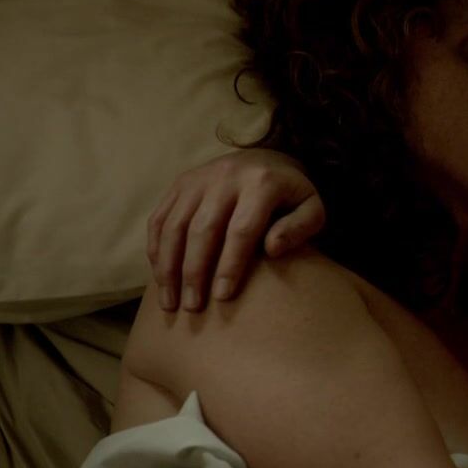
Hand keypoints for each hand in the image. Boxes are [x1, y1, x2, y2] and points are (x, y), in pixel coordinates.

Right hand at [147, 149, 323, 311]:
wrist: (269, 159)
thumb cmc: (291, 196)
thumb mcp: (311, 208)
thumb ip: (300, 228)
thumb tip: (273, 249)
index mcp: (262, 183)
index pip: (241, 229)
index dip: (230, 265)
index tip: (223, 297)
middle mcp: (225, 176)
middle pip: (202, 229)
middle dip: (194, 272)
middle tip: (193, 308)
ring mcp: (198, 178)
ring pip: (173, 226)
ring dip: (168, 267)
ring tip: (170, 302)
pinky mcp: (179, 183)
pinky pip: (159, 218)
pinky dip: (156, 249)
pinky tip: (160, 276)